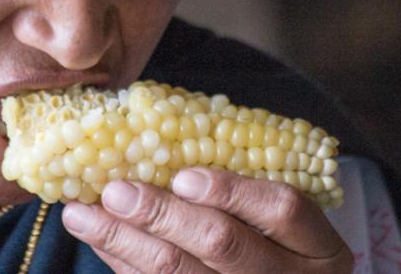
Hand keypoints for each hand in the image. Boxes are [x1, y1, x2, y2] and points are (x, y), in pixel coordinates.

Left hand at [61, 167, 352, 272]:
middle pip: (224, 246)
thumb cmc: (279, 244)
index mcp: (318, 247)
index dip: (233, 191)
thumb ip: (242, 184)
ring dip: (125, 242)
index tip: (183, 175)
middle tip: (114, 190)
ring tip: (82, 214)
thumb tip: (160, 140)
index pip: (283, 209)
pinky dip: (123, 264)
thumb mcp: (282, 216)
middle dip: (161, 215)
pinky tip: (98, 239)